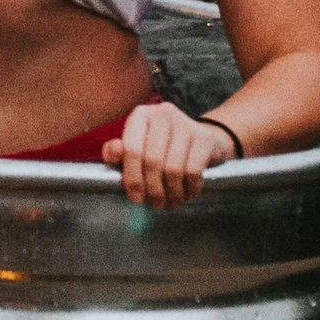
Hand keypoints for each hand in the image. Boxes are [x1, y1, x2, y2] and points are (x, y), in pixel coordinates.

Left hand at [104, 100, 231, 207]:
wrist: (202, 140)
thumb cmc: (162, 147)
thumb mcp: (137, 147)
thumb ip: (117, 152)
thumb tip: (114, 152)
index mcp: (140, 115)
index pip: (132, 149)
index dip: (132, 178)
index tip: (136, 198)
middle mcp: (162, 114)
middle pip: (153, 161)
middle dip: (153, 189)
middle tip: (156, 205)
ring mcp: (186, 123)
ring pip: (173, 168)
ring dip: (172, 193)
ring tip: (171, 202)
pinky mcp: (205, 138)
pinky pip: (193, 171)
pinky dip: (189, 188)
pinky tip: (188, 194)